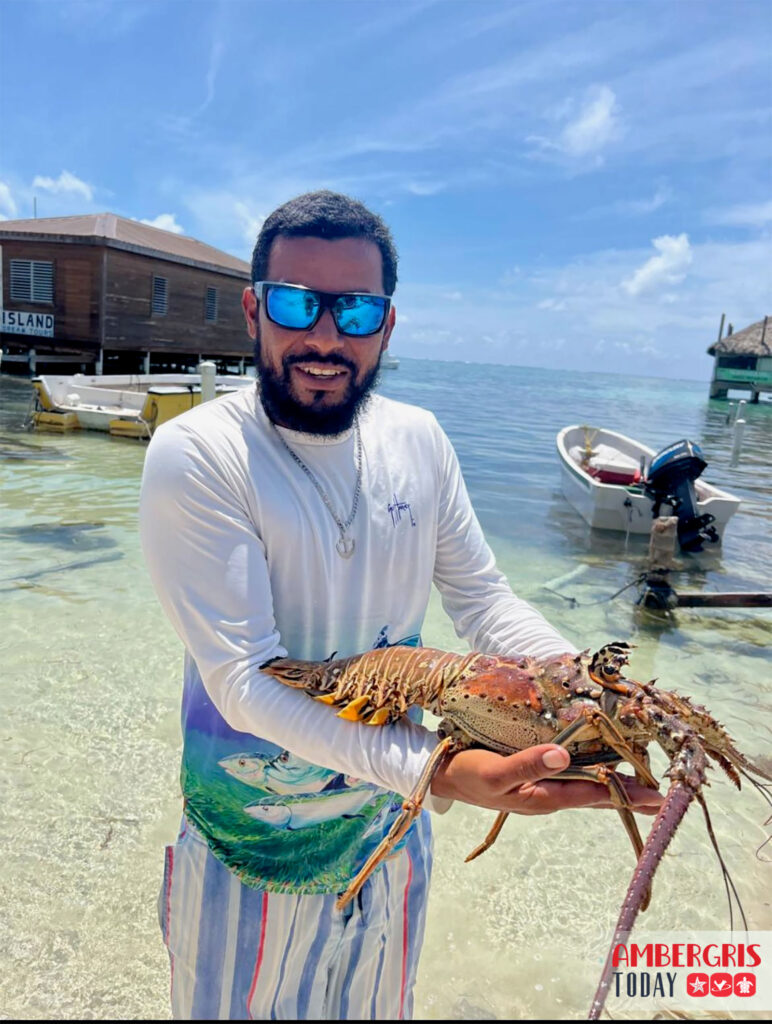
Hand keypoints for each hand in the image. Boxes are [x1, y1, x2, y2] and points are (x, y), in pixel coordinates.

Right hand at [430, 744, 663, 815]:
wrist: (442, 777)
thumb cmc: (467, 773)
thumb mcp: (493, 772)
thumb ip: (528, 764)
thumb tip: (565, 754)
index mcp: (544, 796)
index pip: (594, 793)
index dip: (626, 792)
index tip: (657, 796)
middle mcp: (549, 796)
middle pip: (598, 798)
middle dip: (630, 798)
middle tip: (664, 801)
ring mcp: (543, 791)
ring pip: (587, 791)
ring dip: (615, 791)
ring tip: (643, 794)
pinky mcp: (536, 781)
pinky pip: (574, 782)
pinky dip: (595, 779)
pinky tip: (602, 774)